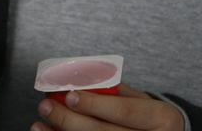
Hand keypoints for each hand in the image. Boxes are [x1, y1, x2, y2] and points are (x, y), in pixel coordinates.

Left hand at [33, 84, 184, 130]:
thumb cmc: (151, 118)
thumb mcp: (143, 101)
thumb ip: (117, 91)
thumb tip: (78, 77)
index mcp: (161, 118)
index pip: (124, 111)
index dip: (95, 104)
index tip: (69, 96)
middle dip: (70, 120)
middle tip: (46, 106)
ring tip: (39, 125)